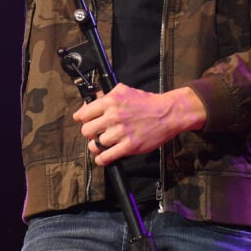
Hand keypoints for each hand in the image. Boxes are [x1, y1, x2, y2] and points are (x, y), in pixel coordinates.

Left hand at [73, 85, 206, 166]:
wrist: (167, 114)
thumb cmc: (146, 102)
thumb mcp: (124, 90)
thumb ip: (105, 95)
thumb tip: (89, 102)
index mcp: (111, 101)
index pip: (84, 114)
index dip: (82, 119)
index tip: (85, 121)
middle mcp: (113, 117)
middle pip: (86, 131)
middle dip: (89, 133)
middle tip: (95, 133)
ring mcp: (121, 133)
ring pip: (95, 145)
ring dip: (96, 146)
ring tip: (101, 144)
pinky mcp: (129, 146)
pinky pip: (106, 157)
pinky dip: (101, 159)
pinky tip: (103, 157)